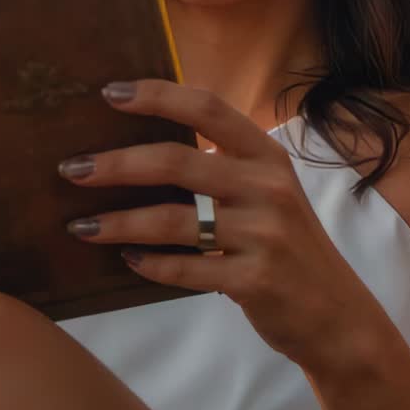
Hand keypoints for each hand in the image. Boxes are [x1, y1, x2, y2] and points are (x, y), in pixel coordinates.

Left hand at [59, 80, 379, 373]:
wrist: (338, 317)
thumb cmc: (287, 245)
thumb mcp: (267, 192)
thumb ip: (222, 166)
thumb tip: (143, 145)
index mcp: (266, 156)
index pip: (207, 108)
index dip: (156, 96)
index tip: (108, 92)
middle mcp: (266, 187)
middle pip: (177, 161)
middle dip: (116, 164)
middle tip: (72, 168)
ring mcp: (263, 235)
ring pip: (172, 220)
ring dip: (118, 222)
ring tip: (80, 226)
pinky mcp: (255, 281)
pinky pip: (185, 269)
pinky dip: (150, 264)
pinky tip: (127, 260)